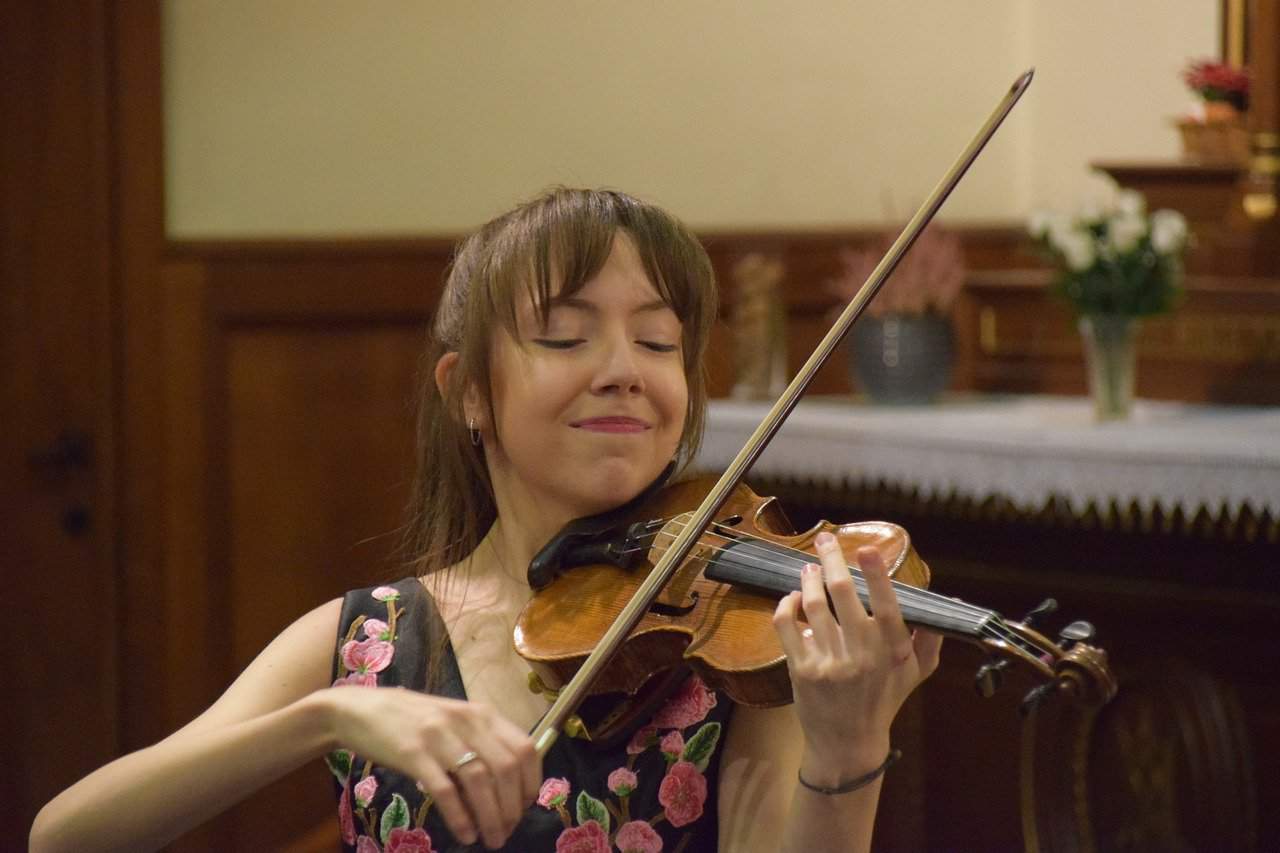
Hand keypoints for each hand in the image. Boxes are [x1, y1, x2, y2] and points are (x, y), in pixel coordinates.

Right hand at [323, 686, 539, 848]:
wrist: (360, 710)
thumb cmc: (411, 719)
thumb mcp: (454, 723)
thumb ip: (480, 744)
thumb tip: (507, 789)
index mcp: (481, 714)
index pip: (524, 748)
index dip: (530, 782)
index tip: (526, 807)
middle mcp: (466, 721)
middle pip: (506, 768)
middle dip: (513, 807)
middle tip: (507, 831)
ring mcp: (439, 736)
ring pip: (479, 780)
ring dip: (491, 817)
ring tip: (491, 839)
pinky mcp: (413, 753)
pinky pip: (445, 789)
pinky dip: (460, 816)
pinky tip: (465, 833)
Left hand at [772, 532, 942, 781]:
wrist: (848, 742)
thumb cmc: (883, 701)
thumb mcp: (916, 674)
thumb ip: (929, 640)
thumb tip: (946, 603)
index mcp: (892, 652)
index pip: (888, 607)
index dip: (877, 576)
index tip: (866, 549)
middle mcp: (862, 655)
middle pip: (844, 596)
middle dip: (832, 560)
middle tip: (826, 540)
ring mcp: (830, 662)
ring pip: (814, 605)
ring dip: (809, 580)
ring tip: (810, 568)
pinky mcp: (802, 669)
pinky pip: (788, 626)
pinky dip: (787, 605)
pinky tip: (792, 597)